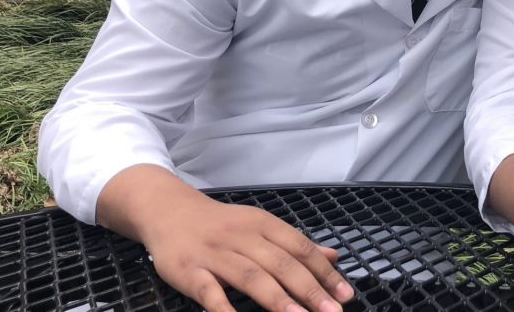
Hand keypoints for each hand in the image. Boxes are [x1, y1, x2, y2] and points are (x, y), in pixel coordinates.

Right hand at [97, 166, 351, 311]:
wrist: (167, 210)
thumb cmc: (221, 224)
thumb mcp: (260, 225)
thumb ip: (295, 244)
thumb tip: (334, 257)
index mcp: (263, 224)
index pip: (300, 248)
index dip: (324, 272)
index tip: (346, 294)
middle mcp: (242, 237)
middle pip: (280, 263)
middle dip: (309, 289)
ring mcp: (215, 253)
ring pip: (250, 276)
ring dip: (277, 298)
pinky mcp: (188, 270)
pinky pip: (208, 290)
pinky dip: (224, 306)